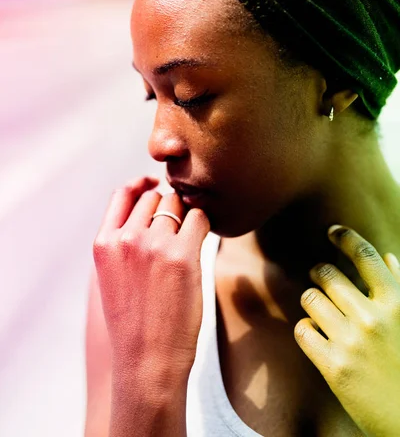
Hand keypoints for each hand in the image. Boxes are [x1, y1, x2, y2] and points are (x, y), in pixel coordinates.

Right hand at [93, 176, 209, 381]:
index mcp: (104, 244)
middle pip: (155, 196)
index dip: (142, 185)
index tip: (155, 186)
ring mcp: (154, 245)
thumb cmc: (133, 322)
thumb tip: (148, 205)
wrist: (147, 361)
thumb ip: (121, 241)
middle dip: (168, 206)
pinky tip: (201, 242)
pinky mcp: (183, 255)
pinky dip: (203, 224)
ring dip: (186, 215)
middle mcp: (126, 238)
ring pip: (177, 204)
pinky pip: (199, 218)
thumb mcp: (110, 277)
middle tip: (177, 229)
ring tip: (188, 239)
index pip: (123, 194)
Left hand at [294, 225, 399, 436]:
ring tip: (321, 311)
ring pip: (310, 299)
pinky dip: (307, 330)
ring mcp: (351, 342)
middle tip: (320, 278)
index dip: (346, 237)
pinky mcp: (334, 366)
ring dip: (312, 302)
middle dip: (319, 274)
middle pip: (327, 275)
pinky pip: (302, 330)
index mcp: (397, 303)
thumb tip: (389, 256)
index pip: (366, 256)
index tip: (332, 231)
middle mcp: (373, 318)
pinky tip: (318, 336)